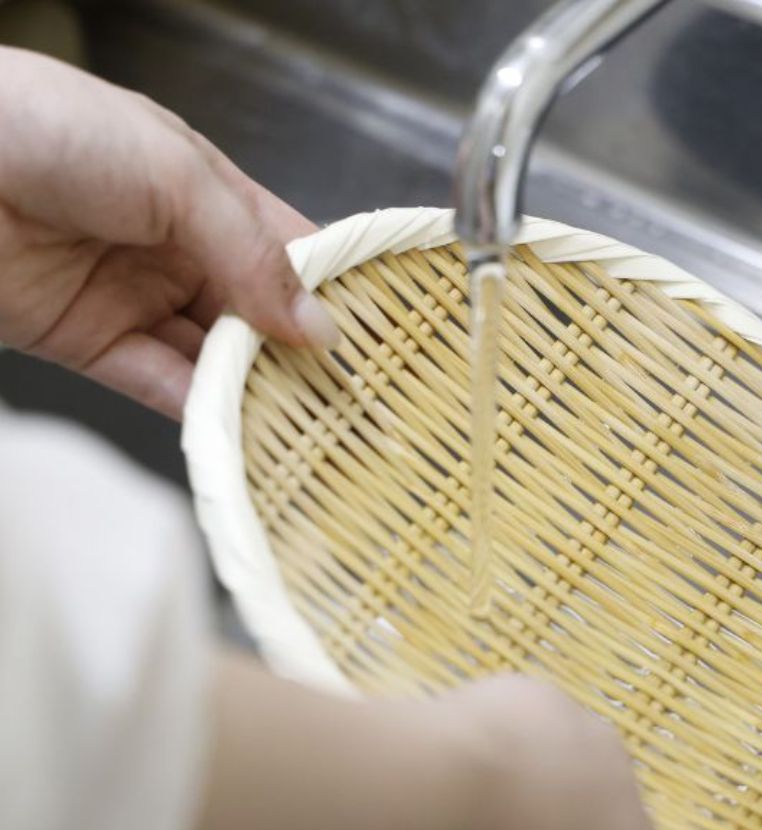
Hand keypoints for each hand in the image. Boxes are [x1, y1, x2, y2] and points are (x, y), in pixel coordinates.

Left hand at [0, 46, 336, 418]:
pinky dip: (200, 411)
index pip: (290, 248)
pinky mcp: (95, 345)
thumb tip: (317, 327)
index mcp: (206, 193)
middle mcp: (179, 249)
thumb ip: (251, 252)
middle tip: (352, 393)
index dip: (333, 290)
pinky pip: (161, 385)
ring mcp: (138, 300)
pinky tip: (240, 430)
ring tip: (307, 422)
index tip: (377, 334)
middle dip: (300, 352)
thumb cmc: (46, 130)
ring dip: (256, 390)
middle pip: (258, 313)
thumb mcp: (174, 174)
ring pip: (215, 358)